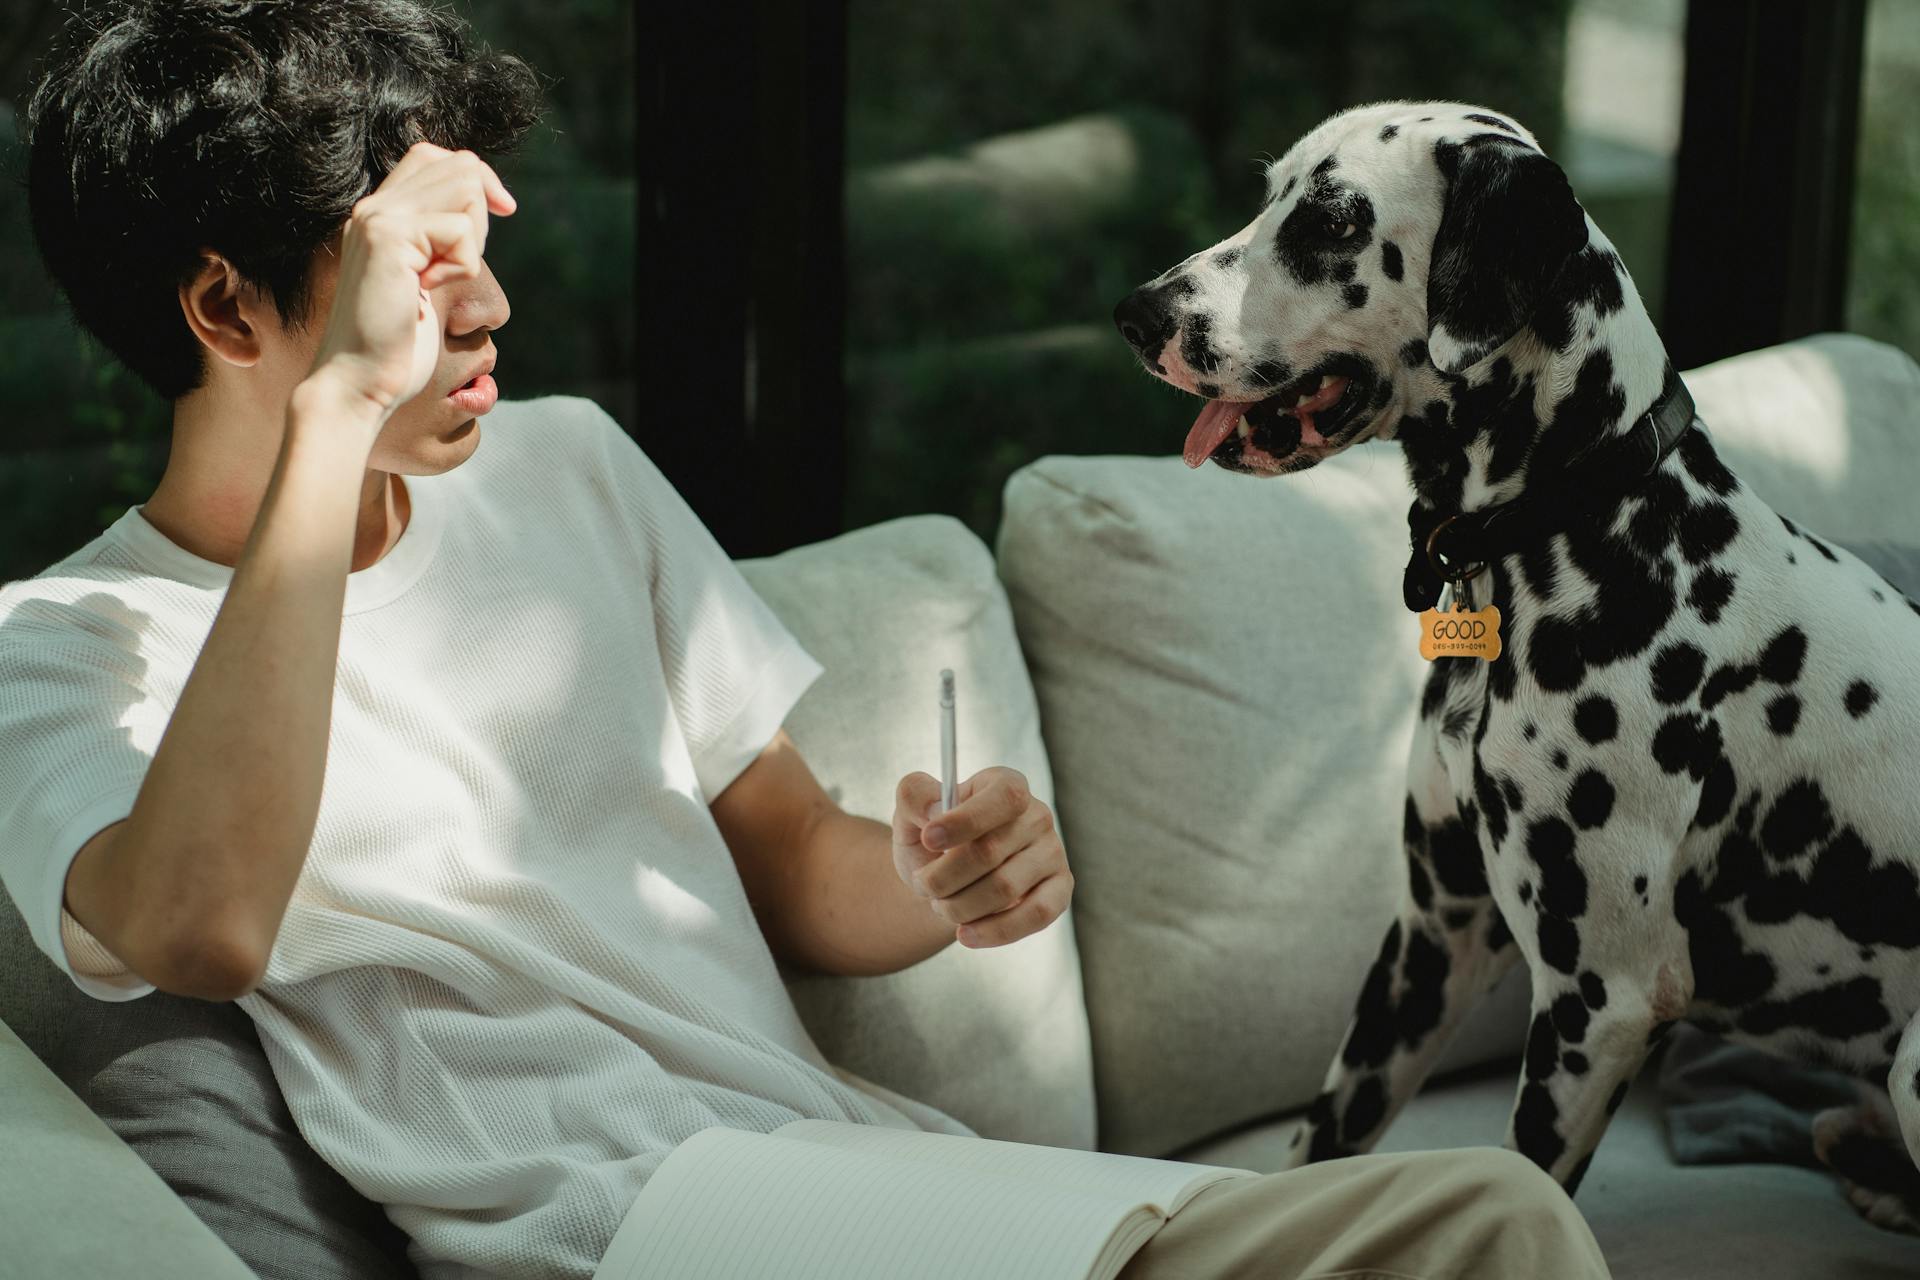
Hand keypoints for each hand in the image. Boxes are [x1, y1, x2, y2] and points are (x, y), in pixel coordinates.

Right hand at [303, 141, 515, 425]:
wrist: (359, 380)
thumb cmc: (396, 345)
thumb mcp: (425, 280)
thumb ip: (440, 240)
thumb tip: (486, 200)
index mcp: (380, 214)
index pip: (434, 157)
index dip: (478, 178)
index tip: (504, 210)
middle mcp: (374, 207)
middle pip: (459, 166)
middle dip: (480, 214)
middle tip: (456, 266)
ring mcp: (378, 218)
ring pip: (464, 187)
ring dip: (472, 239)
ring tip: (439, 277)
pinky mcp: (388, 236)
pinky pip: (459, 231)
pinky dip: (462, 266)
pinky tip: (429, 291)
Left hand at [891, 766, 1072, 947]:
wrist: (945, 878)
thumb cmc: (931, 838)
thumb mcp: (912, 811)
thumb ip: (915, 796)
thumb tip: (934, 812)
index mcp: (1006, 784)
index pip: (1003, 797)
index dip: (965, 820)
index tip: (927, 839)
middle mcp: (1037, 815)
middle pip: (991, 851)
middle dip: (944, 876)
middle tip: (923, 884)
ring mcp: (1052, 853)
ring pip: (1005, 889)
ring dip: (959, 906)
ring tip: (941, 905)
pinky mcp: (1059, 891)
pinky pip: (1035, 916)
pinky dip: (995, 931)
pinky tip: (965, 934)